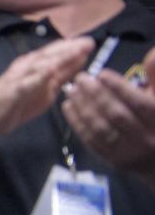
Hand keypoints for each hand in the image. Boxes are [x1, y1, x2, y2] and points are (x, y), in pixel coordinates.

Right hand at [0, 36, 93, 135]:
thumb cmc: (15, 104)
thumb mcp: (45, 90)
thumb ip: (61, 77)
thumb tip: (80, 63)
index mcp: (35, 66)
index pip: (56, 53)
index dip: (73, 47)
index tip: (91, 42)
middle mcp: (26, 66)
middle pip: (51, 53)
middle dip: (70, 48)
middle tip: (89, 42)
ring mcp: (18, 76)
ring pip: (41, 63)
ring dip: (59, 57)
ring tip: (76, 52)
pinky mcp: (12, 89)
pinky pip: (27, 81)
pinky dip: (39, 75)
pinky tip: (51, 70)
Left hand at [62, 46, 154, 182]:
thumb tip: (150, 54)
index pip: (139, 104)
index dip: (119, 87)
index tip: (102, 74)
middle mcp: (146, 139)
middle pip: (116, 115)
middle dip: (96, 95)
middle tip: (81, 78)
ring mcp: (128, 152)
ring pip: (101, 129)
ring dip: (83, 107)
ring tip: (72, 90)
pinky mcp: (113, 160)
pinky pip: (91, 141)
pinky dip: (77, 123)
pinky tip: (68, 107)